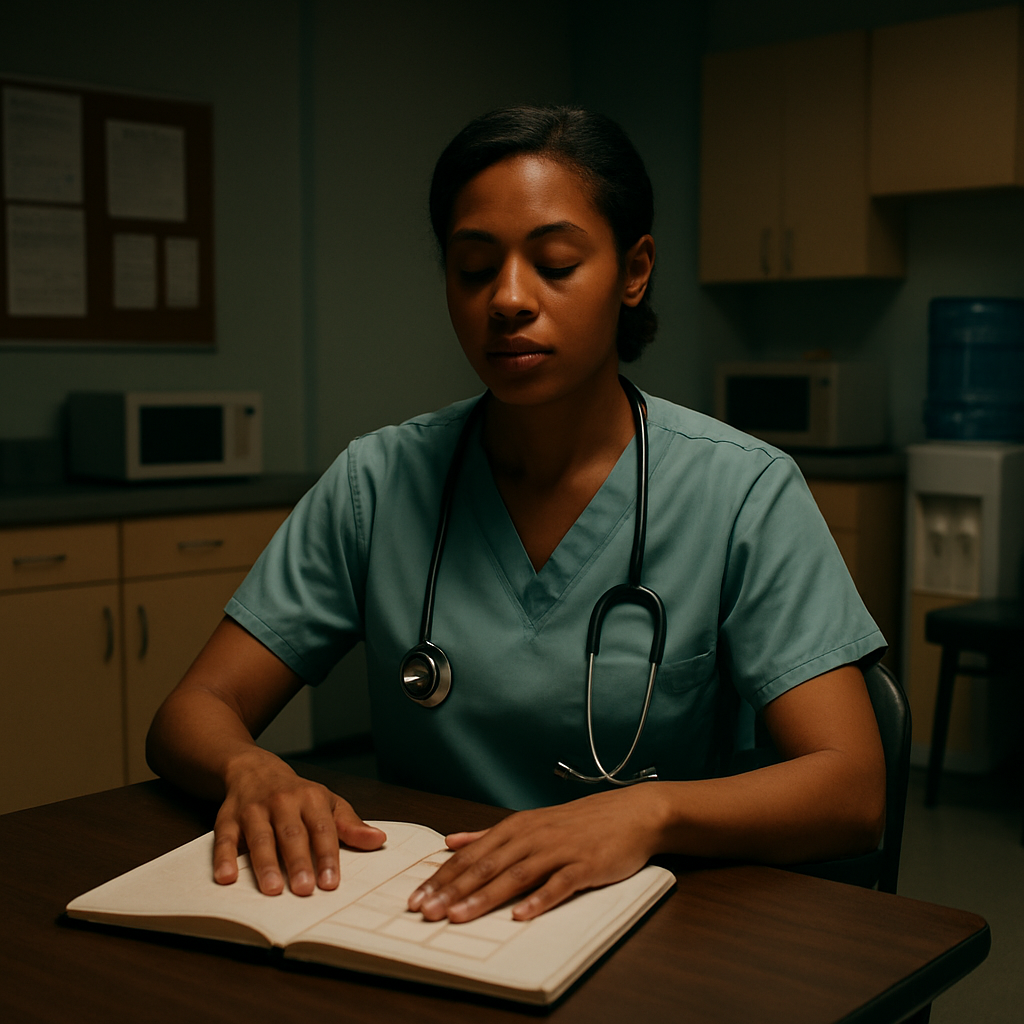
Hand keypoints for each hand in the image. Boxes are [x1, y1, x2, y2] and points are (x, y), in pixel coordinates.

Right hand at [212, 749, 385, 895]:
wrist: (254, 769)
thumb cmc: (297, 794)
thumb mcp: (327, 802)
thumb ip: (350, 825)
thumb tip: (378, 839)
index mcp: (310, 799)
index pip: (322, 829)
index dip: (327, 856)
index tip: (331, 883)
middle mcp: (282, 802)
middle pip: (291, 835)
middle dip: (298, 862)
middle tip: (304, 890)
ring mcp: (253, 810)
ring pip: (260, 837)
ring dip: (265, 863)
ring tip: (272, 889)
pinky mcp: (227, 818)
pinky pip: (224, 839)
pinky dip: (224, 858)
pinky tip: (227, 877)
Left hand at [406, 787, 663, 922]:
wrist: (631, 814)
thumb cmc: (580, 822)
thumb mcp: (531, 822)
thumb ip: (489, 835)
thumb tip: (452, 841)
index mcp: (517, 828)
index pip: (472, 856)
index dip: (444, 877)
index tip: (418, 897)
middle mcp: (533, 836)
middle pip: (487, 865)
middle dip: (454, 889)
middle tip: (426, 910)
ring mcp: (559, 850)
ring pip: (516, 875)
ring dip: (486, 896)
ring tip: (460, 915)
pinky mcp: (584, 864)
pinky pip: (559, 883)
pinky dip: (539, 899)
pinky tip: (521, 914)